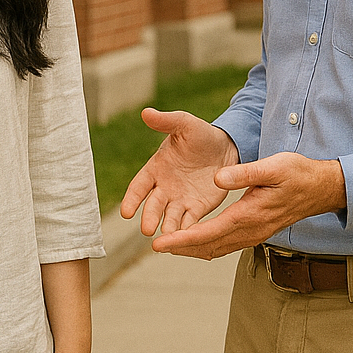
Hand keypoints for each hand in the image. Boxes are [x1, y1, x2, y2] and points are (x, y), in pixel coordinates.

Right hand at [120, 110, 237, 235]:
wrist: (226, 147)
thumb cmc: (200, 134)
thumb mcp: (185, 124)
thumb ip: (166, 121)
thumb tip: (146, 112)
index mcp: (156, 168)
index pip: (139, 186)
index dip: (132, 199)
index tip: (126, 212)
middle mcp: (164, 188)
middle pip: (153, 205)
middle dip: (149, 216)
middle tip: (147, 229)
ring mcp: (180, 200)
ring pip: (170, 217)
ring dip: (167, 228)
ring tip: (167, 237)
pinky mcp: (197, 208)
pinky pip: (190, 221)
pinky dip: (187, 231)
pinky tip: (186, 239)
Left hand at [153, 152, 346, 259]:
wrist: (321, 189)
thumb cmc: (298, 173)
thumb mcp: (273, 166)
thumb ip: (245, 173)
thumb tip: (217, 178)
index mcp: (249, 215)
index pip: (208, 233)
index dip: (182, 239)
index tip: (160, 243)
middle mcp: (250, 231)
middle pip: (208, 247)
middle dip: (181, 248)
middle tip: (156, 246)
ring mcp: (254, 235)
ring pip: (216, 249)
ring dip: (192, 249)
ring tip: (169, 245)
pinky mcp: (256, 232)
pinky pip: (225, 245)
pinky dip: (206, 245)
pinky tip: (194, 240)